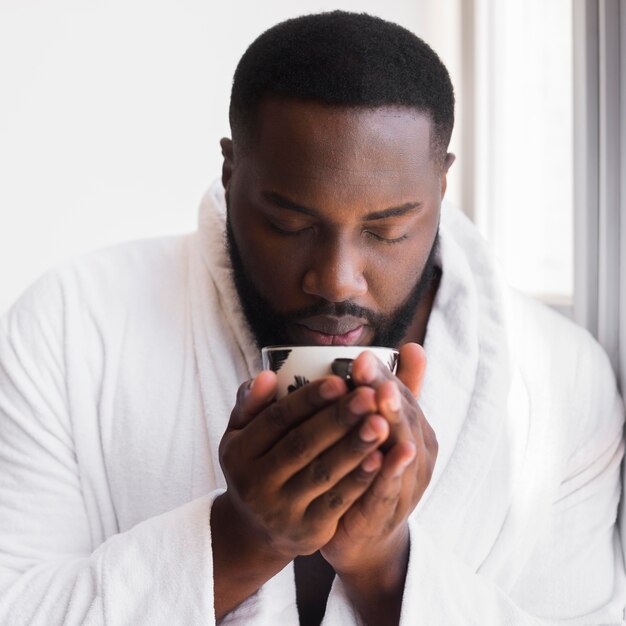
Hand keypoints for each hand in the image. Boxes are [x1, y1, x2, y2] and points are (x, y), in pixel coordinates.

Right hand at [216, 370, 390, 561]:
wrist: (256, 532)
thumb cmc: (254, 466)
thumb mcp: (240, 435)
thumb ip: (251, 402)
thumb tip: (268, 375)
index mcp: (238, 452)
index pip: (275, 419)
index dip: (308, 400)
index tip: (339, 380)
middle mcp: (255, 483)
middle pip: (301, 445)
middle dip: (338, 419)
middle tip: (369, 395)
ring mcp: (281, 510)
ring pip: (323, 472)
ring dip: (355, 447)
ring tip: (382, 422)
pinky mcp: (308, 531)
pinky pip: (338, 501)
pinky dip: (360, 479)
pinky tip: (382, 458)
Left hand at [321, 343, 437, 577]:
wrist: (366, 533)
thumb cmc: (372, 468)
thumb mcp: (385, 426)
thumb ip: (396, 389)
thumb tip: (413, 345)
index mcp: (414, 427)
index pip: (402, 395)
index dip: (382, 375)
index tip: (361, 356)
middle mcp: (417, 451)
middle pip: (403, 418)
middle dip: (386, 393)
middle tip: (366, 371)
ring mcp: (408, 483)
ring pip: (401, 450)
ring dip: (391, 425)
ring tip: (379, 403)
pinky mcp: (390, 512)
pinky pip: (390, 490)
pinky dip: (388, 473)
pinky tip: (383, 455)